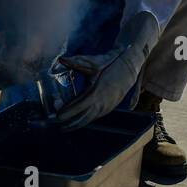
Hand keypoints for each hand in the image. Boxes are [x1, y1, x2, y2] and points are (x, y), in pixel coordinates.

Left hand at [54, 12, 160, 130]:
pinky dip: (85, 120)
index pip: (79, 106)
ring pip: (89, 119)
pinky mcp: (108, 108)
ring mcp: (106, 107)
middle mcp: (101, 102)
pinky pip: (95, 117)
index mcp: (96, 92)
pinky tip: (78, 121)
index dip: (68, 112)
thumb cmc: (109, 65)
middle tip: (58, 127)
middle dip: (70, 124)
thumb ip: (75, 62)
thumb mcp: (92, 63)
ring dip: (77, 124)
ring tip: (65, 127)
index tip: (58, 116)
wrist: (128, 68)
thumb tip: (61, 59)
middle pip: (83, 118)